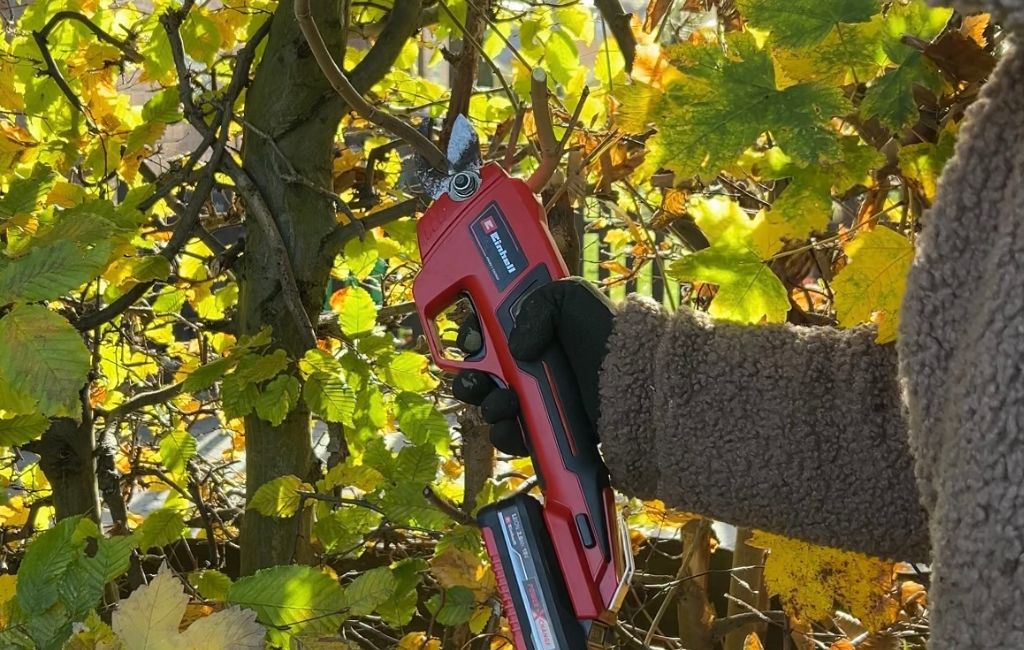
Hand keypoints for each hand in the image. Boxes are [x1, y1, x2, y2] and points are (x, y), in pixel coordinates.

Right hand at [451, 277, 613, 455]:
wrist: (638, 381)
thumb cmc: (605, 333)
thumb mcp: (570, 296)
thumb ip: (534, 304)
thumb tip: (515, 349)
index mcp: (529, 331)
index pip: (484, 335)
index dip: (472, 340)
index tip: (474, 345)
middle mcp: (528, 366)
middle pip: (480, 375)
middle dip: (471, 380)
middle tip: (480, 382)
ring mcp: (535, 399)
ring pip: (491, 408)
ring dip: (489, 407)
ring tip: (506, 404)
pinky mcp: (545, 429)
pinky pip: (512, 436)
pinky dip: (507, 435)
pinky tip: (516, 428)